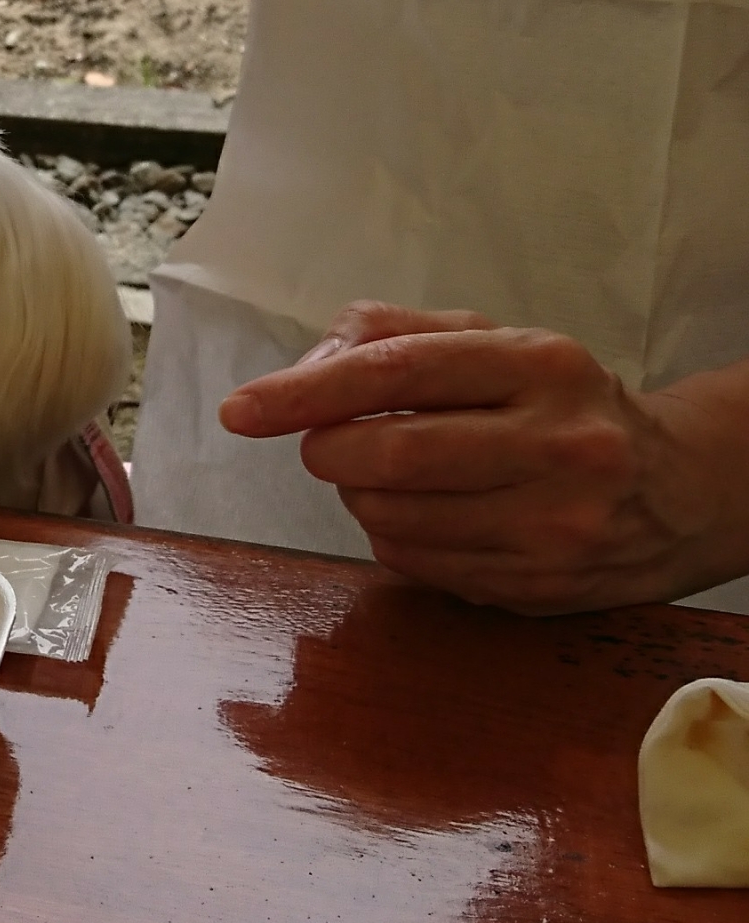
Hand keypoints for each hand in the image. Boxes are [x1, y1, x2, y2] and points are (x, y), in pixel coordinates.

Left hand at [218, 301, 748, 614]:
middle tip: (331, 442)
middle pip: (389, 455)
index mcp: (541, 365)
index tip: (244, 409)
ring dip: (362, 496)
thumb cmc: (561, 406)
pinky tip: (432, 515)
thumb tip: (306, 367)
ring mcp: (554, 524)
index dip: (306, 393)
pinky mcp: (539, 587)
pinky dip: (396, 537)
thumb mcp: (496, 343)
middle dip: (331, 449)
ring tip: (397, 475)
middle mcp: (557, 444)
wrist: (677, 491)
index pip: (398, 372)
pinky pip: (417, 564)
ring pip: (392, 518)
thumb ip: (395, 335)